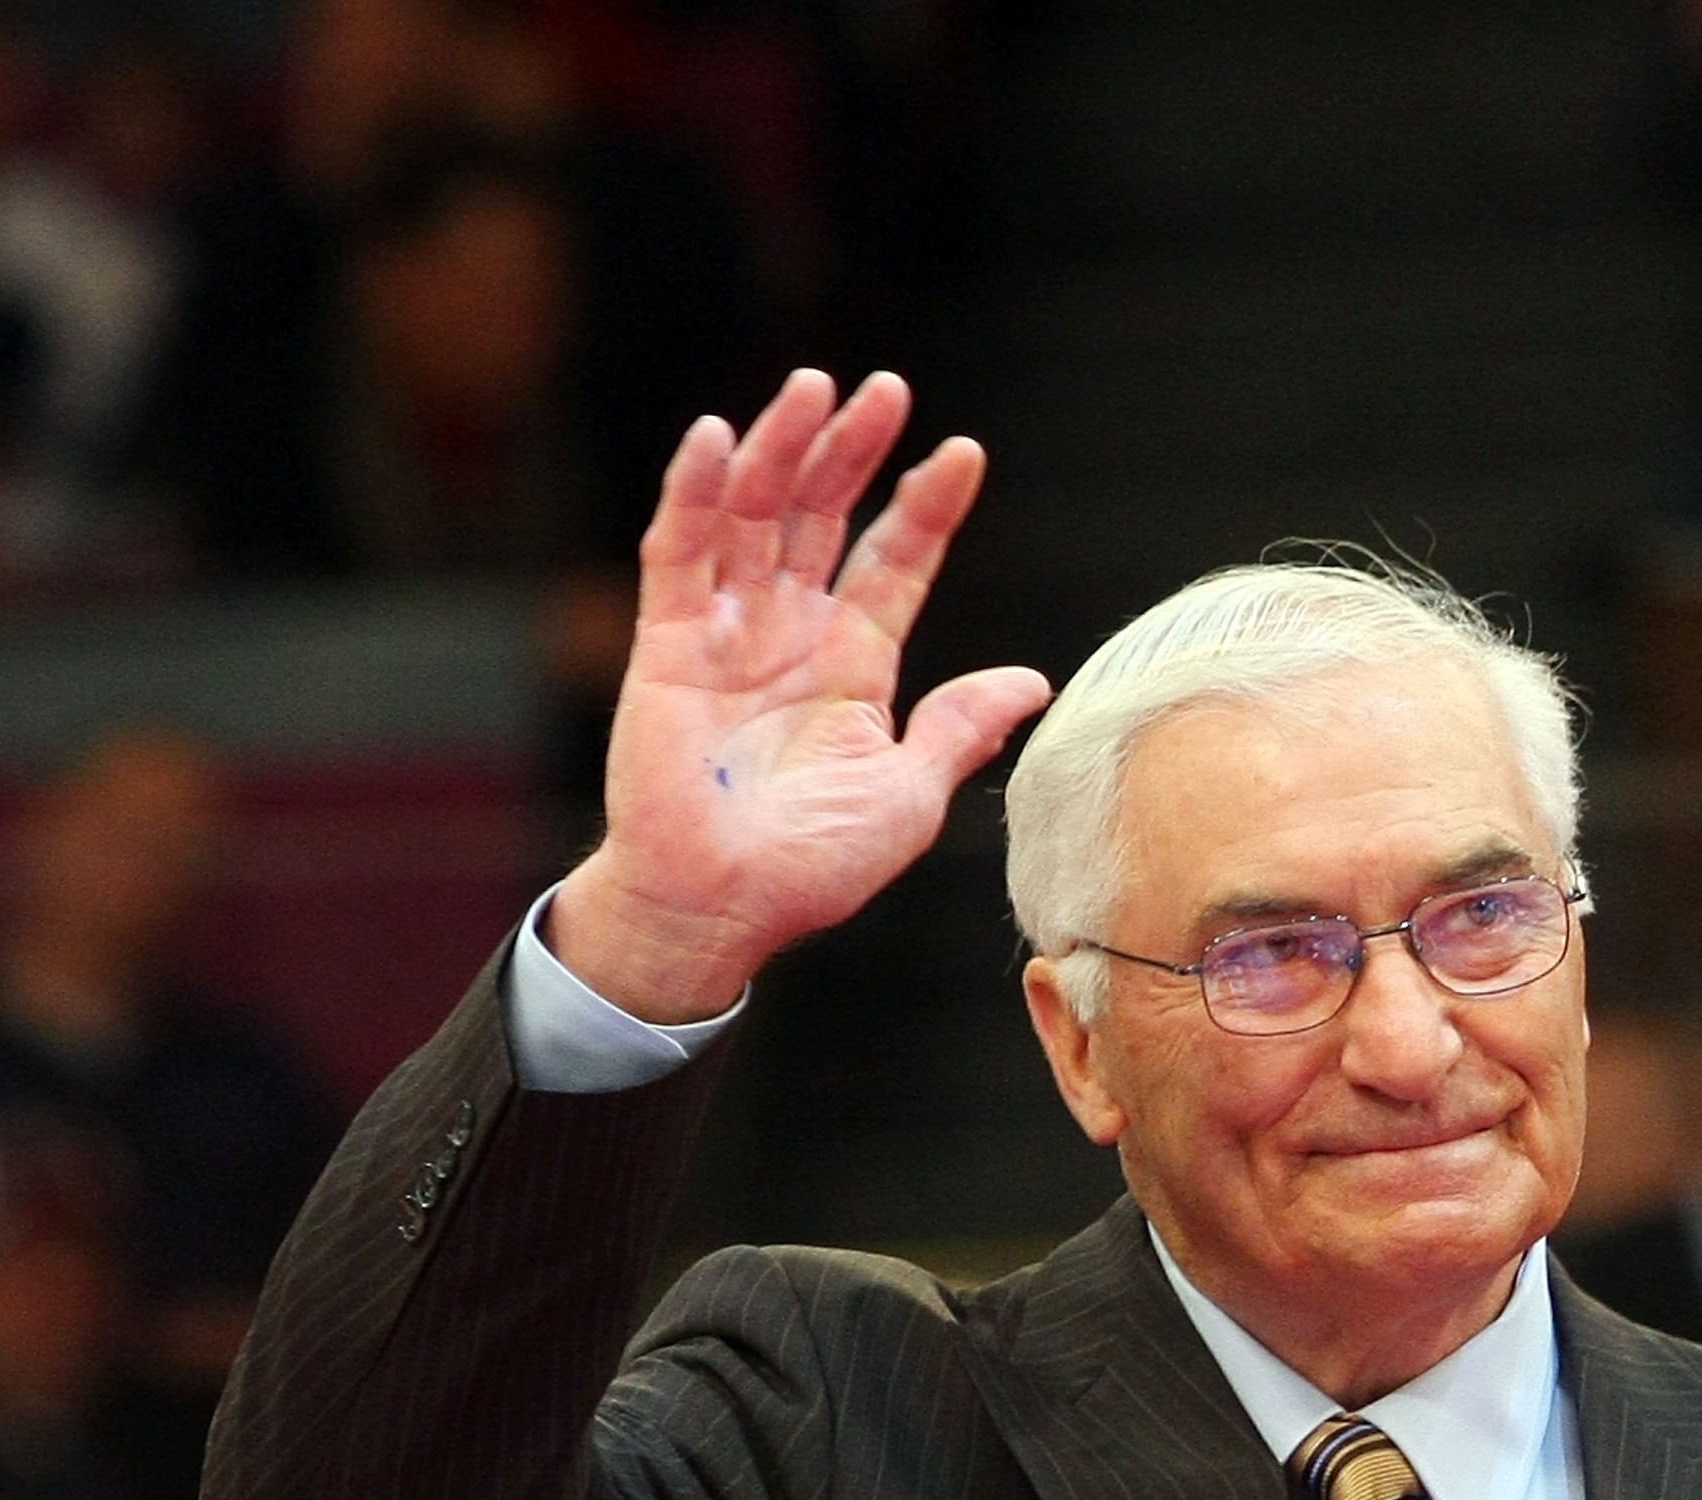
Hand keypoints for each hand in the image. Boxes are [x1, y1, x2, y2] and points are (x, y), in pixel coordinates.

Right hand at [548, 368, 1051, 1021]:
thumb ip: (961, 730)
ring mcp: (728, 631)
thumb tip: (1033, 682)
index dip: (925, 508)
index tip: (964, 456)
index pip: (893, 562)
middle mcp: (790, 634)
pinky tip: (720, 438)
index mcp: (853, 664)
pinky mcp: (668, 642)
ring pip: (756, 515)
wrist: (721, 907)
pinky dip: (695, 493)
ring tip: (815, 389)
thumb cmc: (812, 867)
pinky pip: (678, 551)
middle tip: (887, 390)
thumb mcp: (909, 796)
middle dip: (853, 452)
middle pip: (824, 517)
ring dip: (782, 449)